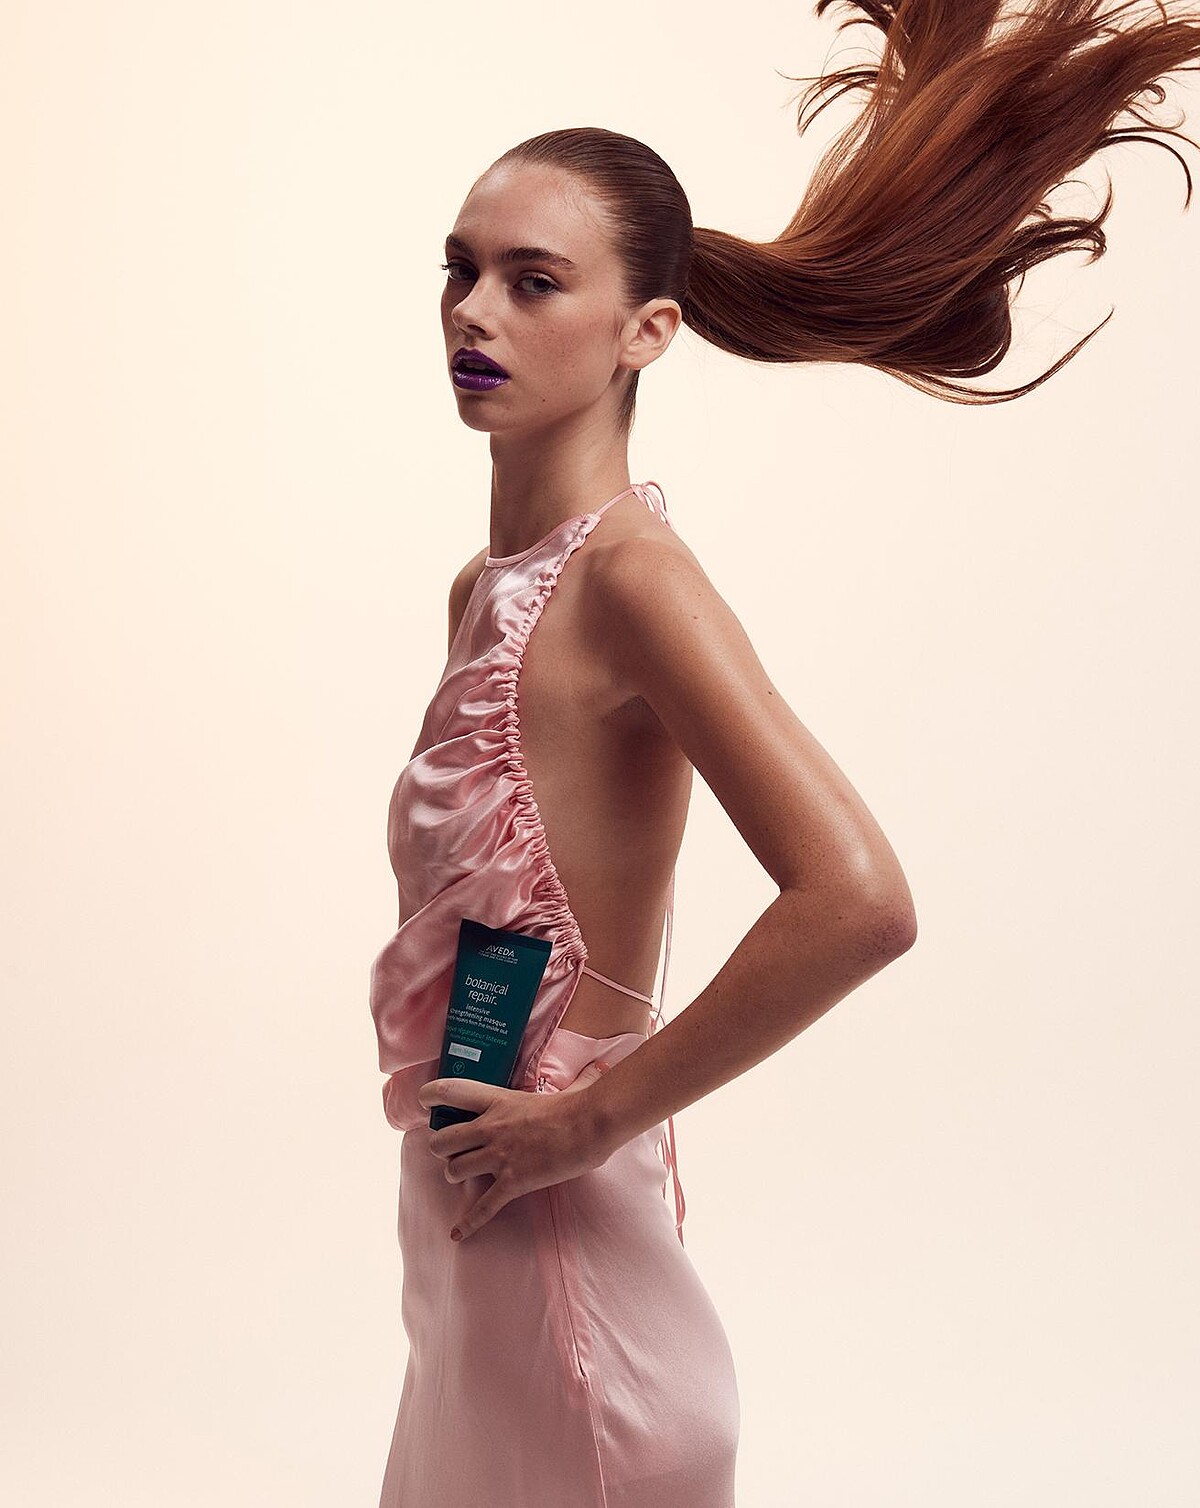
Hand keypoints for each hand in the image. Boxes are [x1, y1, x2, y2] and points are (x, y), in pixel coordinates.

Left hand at [414, 1077, 605, 1241]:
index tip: (424, 1100)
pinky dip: (468, 1223)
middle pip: (443, 1140)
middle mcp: (491, 1127)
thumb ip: (561, 1083)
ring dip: (457, 1174)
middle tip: (451, 1150)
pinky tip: (457, 1233)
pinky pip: (483, 1207)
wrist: (590, 1126)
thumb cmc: (579, 1107)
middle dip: (442, 1148)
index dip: (431, 1095)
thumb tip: (593, 1071)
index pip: (452, 1091)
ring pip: (455, 1170)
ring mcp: (500, 1156)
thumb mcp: (557, 1090)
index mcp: (498, 1100)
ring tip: (465, 1175)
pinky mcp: (512, 1181)